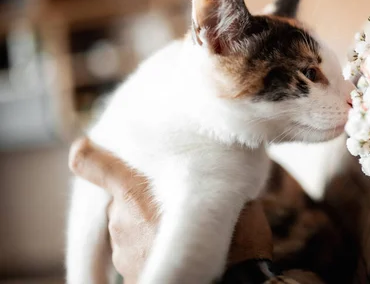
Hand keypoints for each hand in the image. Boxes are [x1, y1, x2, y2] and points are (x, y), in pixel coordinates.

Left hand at [68, 137, 273, 282]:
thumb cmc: (233, 240)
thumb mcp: (224, 193)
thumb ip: (200, 178)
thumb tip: (208, 165)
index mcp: (137, 191)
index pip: (94, 164)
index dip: (89, 155)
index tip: (87, 148)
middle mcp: (121, 219)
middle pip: (123, 197)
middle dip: (144, 198)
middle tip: (176, 204)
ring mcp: (122, 251)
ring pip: (129, 226)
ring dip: (148, 227)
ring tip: (182, 234)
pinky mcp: (130, 276)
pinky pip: (135, 252)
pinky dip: (151, 251)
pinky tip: (178, 255)